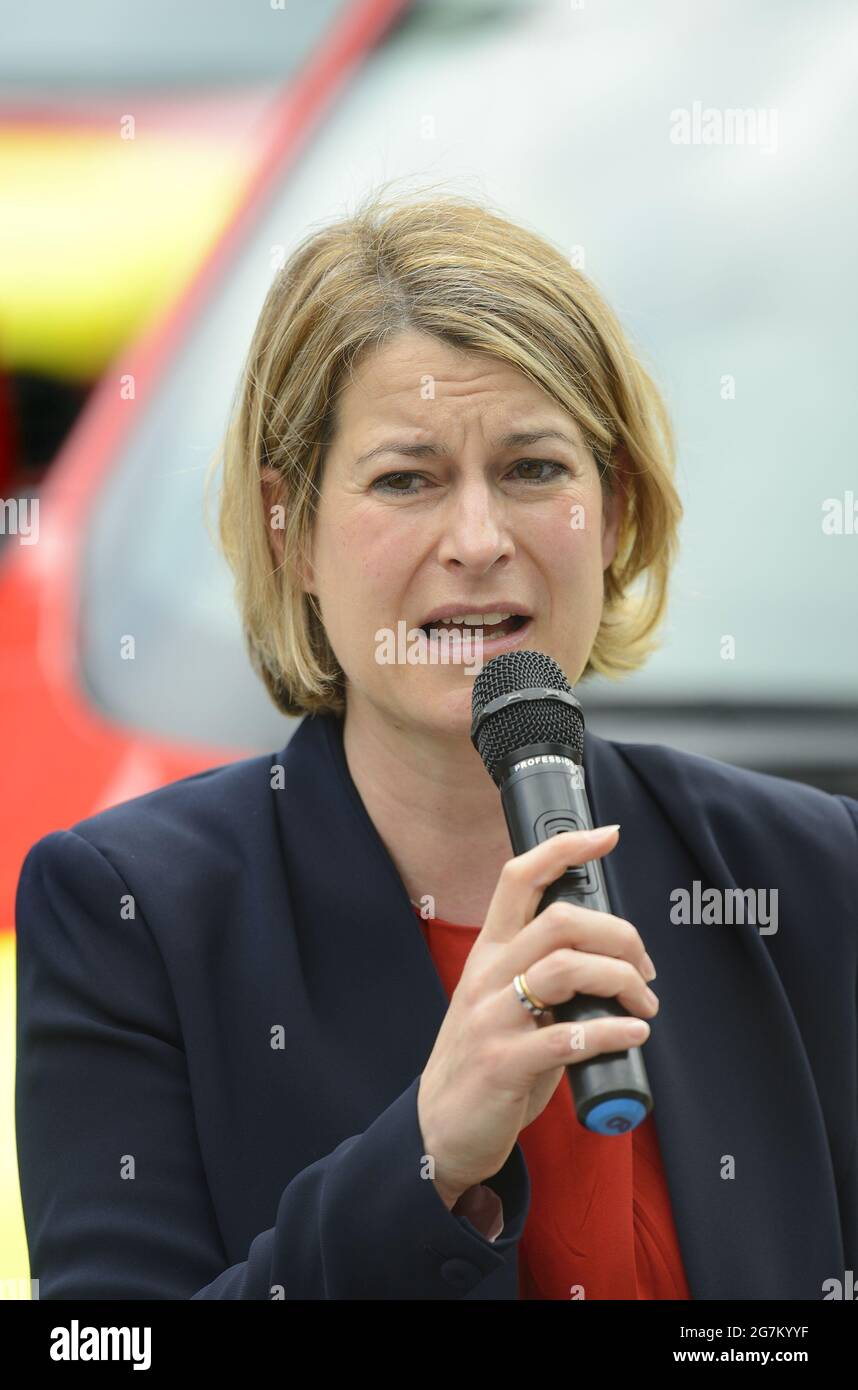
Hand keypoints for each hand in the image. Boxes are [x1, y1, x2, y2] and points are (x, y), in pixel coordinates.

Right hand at [417, 825, 657, 1204]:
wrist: (440, 1127)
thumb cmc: (486, 1060)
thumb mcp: (505, 1001)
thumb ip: (546, 973)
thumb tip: (610, 956)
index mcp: (490, 951)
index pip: (519, 879)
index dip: (563, 849)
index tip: (605, 834)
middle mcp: (487, 974)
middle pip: (559, 921)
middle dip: (619, 935)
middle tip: (645, 969)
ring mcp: (491, 1018)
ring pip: (564, 969)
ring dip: (620, 981)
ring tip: (645, 1005)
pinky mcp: (501, 1064)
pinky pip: (565, 1037)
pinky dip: (611, 1032)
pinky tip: (634, 1035)